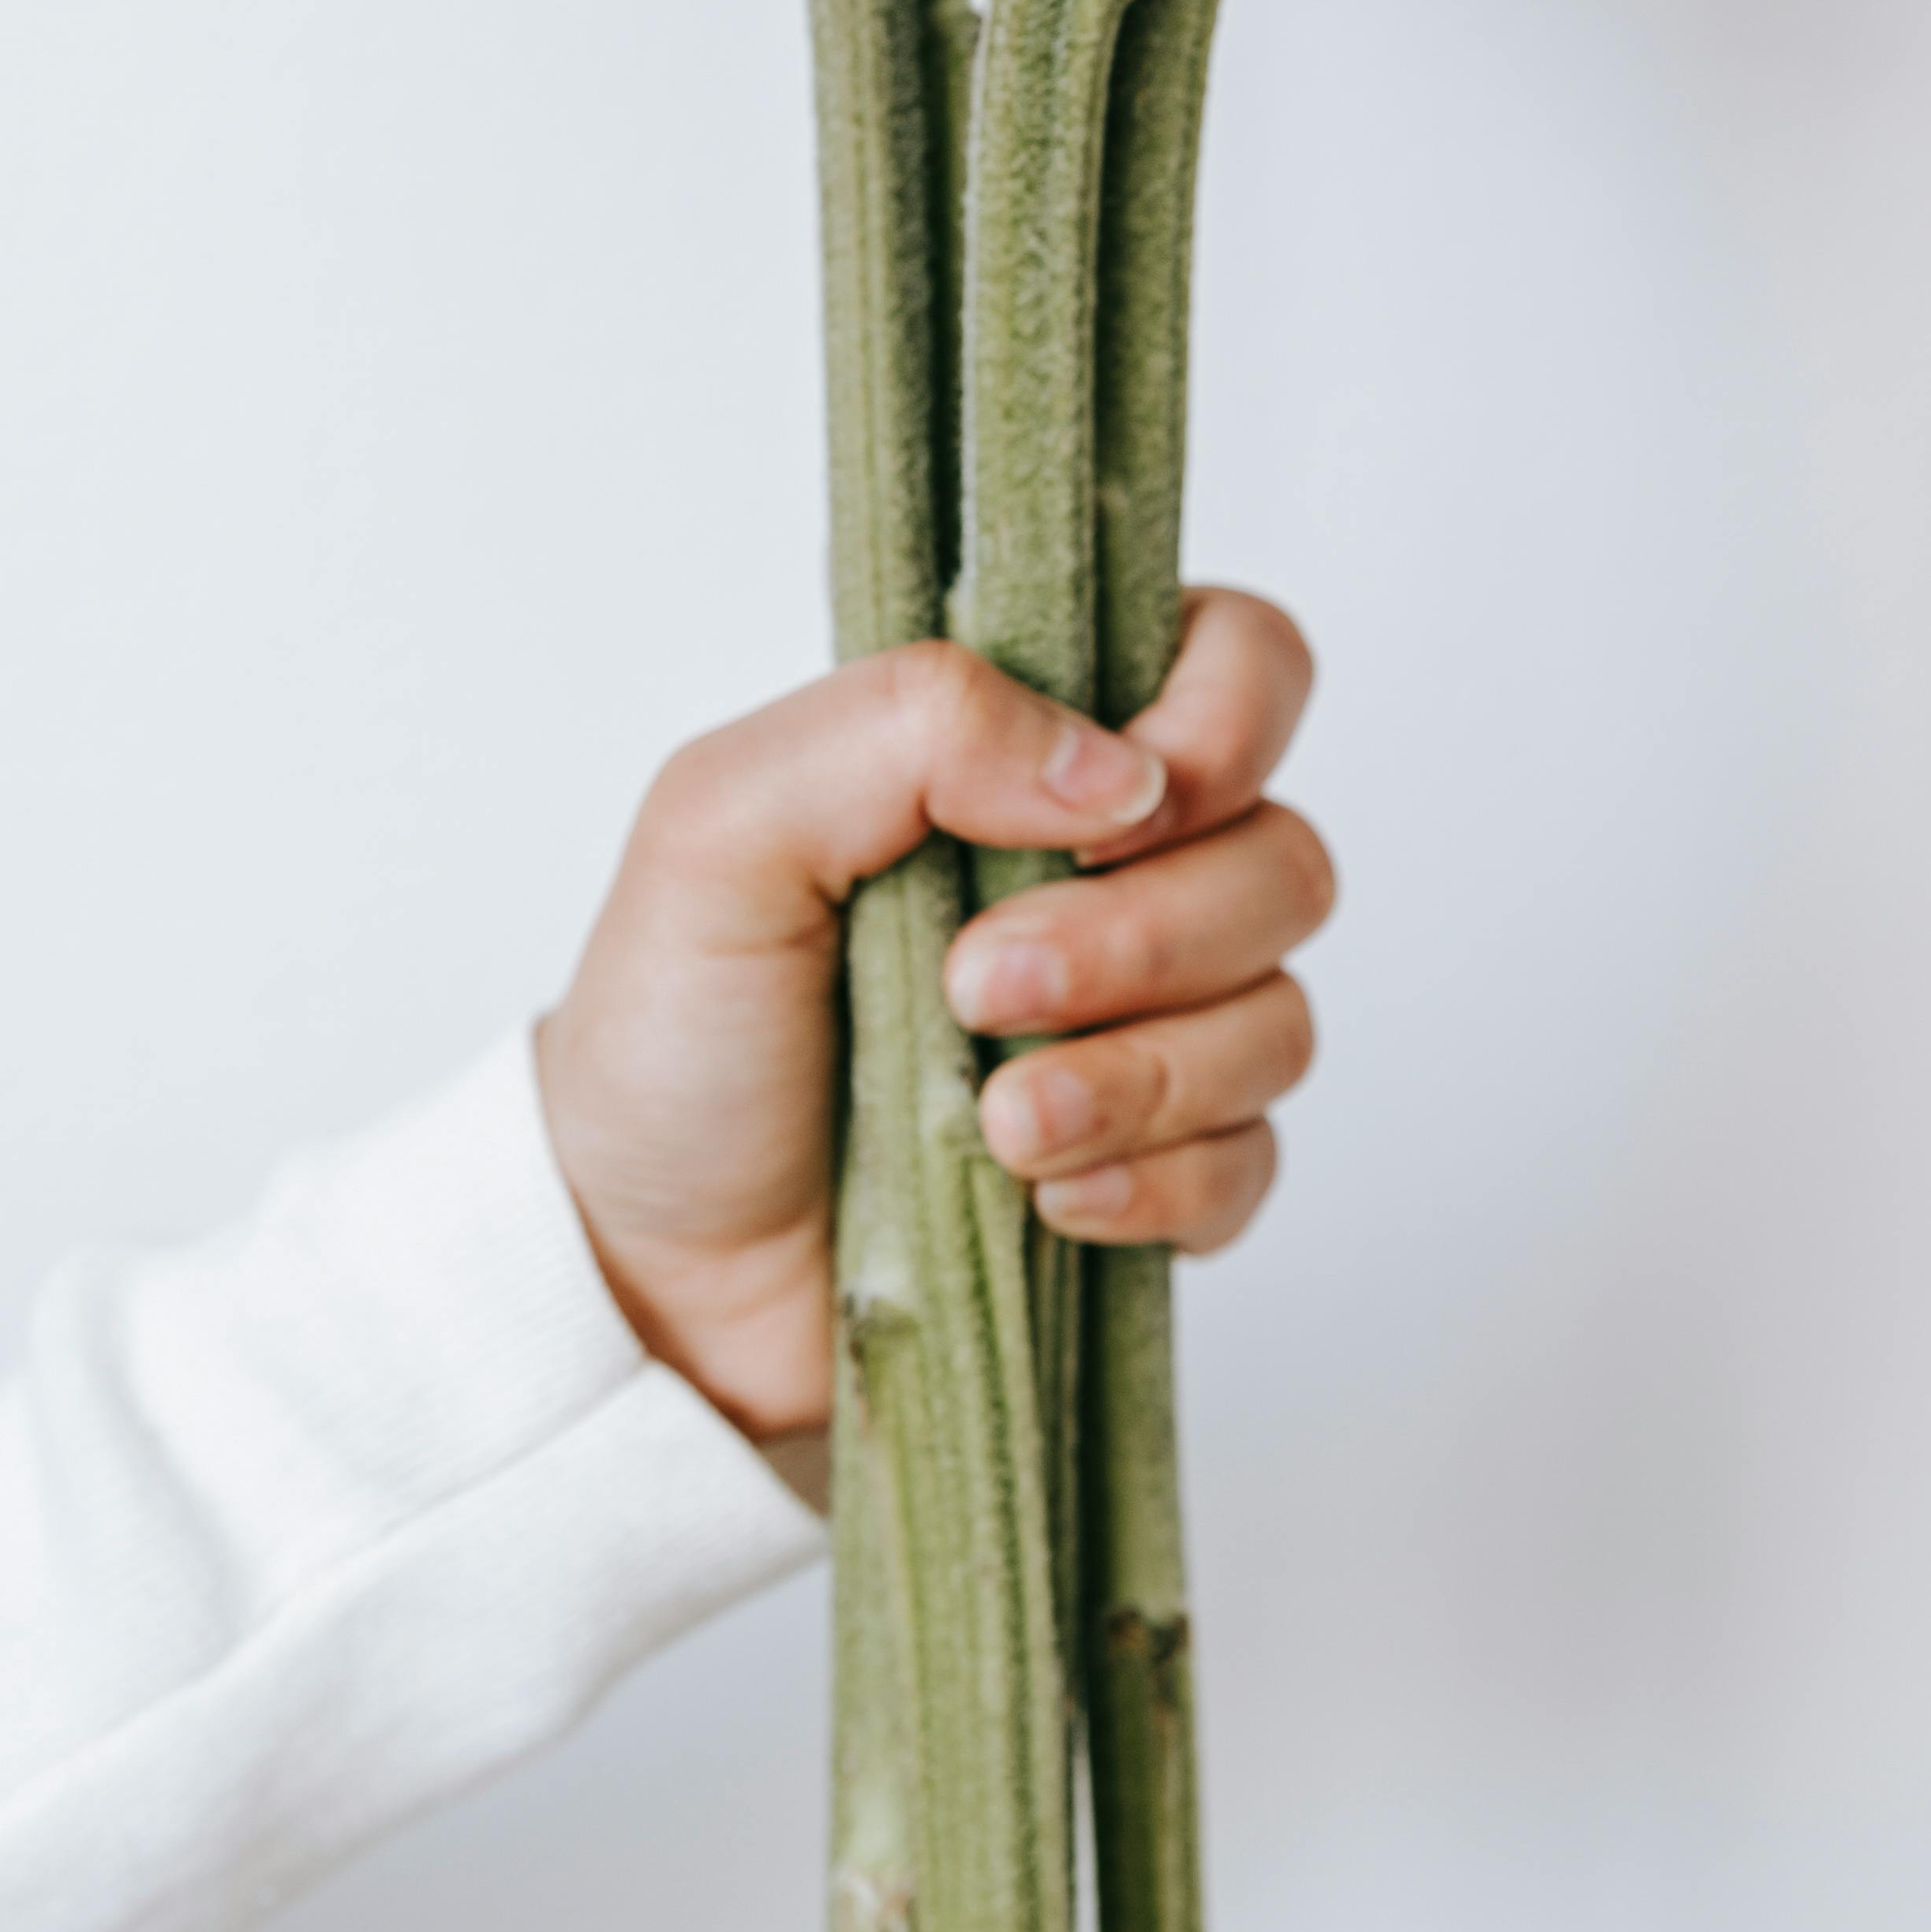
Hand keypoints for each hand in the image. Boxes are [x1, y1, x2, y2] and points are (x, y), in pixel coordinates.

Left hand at [535, 591, 1330, 1443]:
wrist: (649, 1271)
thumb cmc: (674, 1030)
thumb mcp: (724, 822)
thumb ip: (908, 724)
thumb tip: (1115, 772)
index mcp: (1024, 748)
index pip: (1241, 660)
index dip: (1224, 728)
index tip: (1109, 820)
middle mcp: (1112, 873)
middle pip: (1281, 859)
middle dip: (1145, 936)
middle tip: (976, 988)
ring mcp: (1145, 1026)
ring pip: (1277, 1018)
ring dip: (1141, 1074)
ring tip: (993, 1123)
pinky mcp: (1155, 1168)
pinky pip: (1250, 1161)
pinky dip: (1157, 1181)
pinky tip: (1044, 1197)